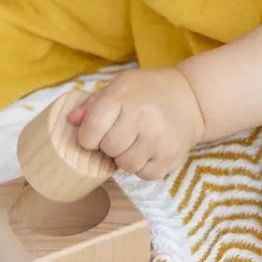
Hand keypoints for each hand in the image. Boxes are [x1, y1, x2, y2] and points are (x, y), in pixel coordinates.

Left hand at [67, 69, 203, 179]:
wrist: (191, 98)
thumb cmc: (147, 92)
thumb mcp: (119, 87)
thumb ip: (92, 104)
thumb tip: (70, 120)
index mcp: (123, 96)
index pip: (91, 130)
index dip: (88, 137)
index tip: (95, 134)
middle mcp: (142, 117)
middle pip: (108, 149)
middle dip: (109, 145)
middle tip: (122, 134)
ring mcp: (158, 139)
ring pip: (125, 165)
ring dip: (126, 157)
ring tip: (136, 141)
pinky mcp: (171, 157)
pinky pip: (143, 175)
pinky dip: (142, 166)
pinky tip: (149, 149)